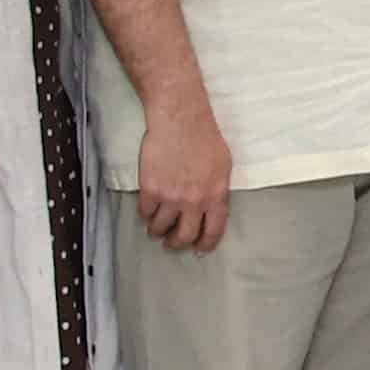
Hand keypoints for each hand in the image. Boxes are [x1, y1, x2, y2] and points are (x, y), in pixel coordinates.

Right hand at [134, 95, 232, 254]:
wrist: (180, 120)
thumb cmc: (205, 138)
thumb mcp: (223, 166)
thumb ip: (218, 190)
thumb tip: (215, 208)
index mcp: (216, 196)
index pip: (213, 231)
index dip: (205, 244)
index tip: (199, 249)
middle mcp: (194, 201)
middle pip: (184, 237)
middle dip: (177, 243)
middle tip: (171, 242)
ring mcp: (171, 197)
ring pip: (160, 228)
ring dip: (157, 230)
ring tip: (156, 227)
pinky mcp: (151, 189)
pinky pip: (145, 212)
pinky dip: (146, 213)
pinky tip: (148, 208)